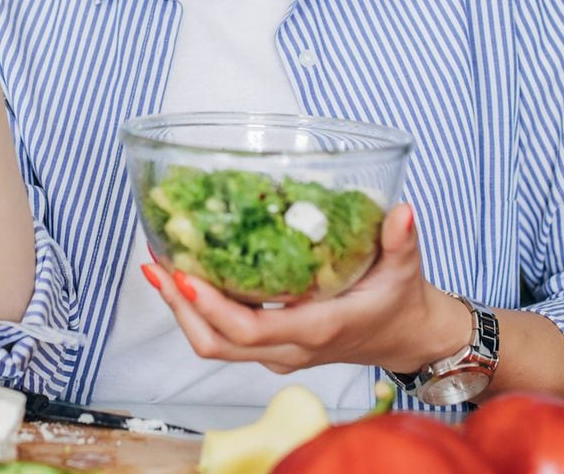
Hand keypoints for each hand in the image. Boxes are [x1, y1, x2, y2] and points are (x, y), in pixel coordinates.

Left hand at [141, 203, 471, 375]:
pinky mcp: (271, 345)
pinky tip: (183, 275)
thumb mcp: (405, 268)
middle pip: (217, 343)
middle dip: (180, 308)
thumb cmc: (400, 301)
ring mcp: (277, 350)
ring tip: (157, 266)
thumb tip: (401, 212)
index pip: (252, 330)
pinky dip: (198, 310)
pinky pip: (224, 336)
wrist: (405, 337)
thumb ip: (400, 240)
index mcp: (319, 328)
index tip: (186, 276)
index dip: (213, 307)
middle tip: (157, 264)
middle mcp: (291, 347)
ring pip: (215, 344)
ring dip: (182, 309)